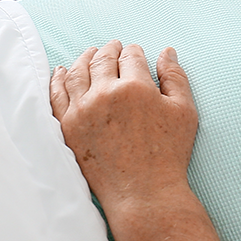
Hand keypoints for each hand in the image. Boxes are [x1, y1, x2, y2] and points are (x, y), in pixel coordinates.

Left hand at [49, 41, 198, 212]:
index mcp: (135, 87)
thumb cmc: (168, 154)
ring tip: (89, 53)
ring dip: (83, 58)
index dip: (134, 51)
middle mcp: (104, 94)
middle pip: (102, 60)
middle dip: (109, 49)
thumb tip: (166, 52)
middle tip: (112, 46)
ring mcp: (81, 110)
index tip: (135, 52)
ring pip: (77, 72)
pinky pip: (56, 95)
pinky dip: (58, 79)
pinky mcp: (67, 127)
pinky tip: (62, 71)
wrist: (143, 193)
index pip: (131, 56)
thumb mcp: (184, 112)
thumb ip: (175, 77)